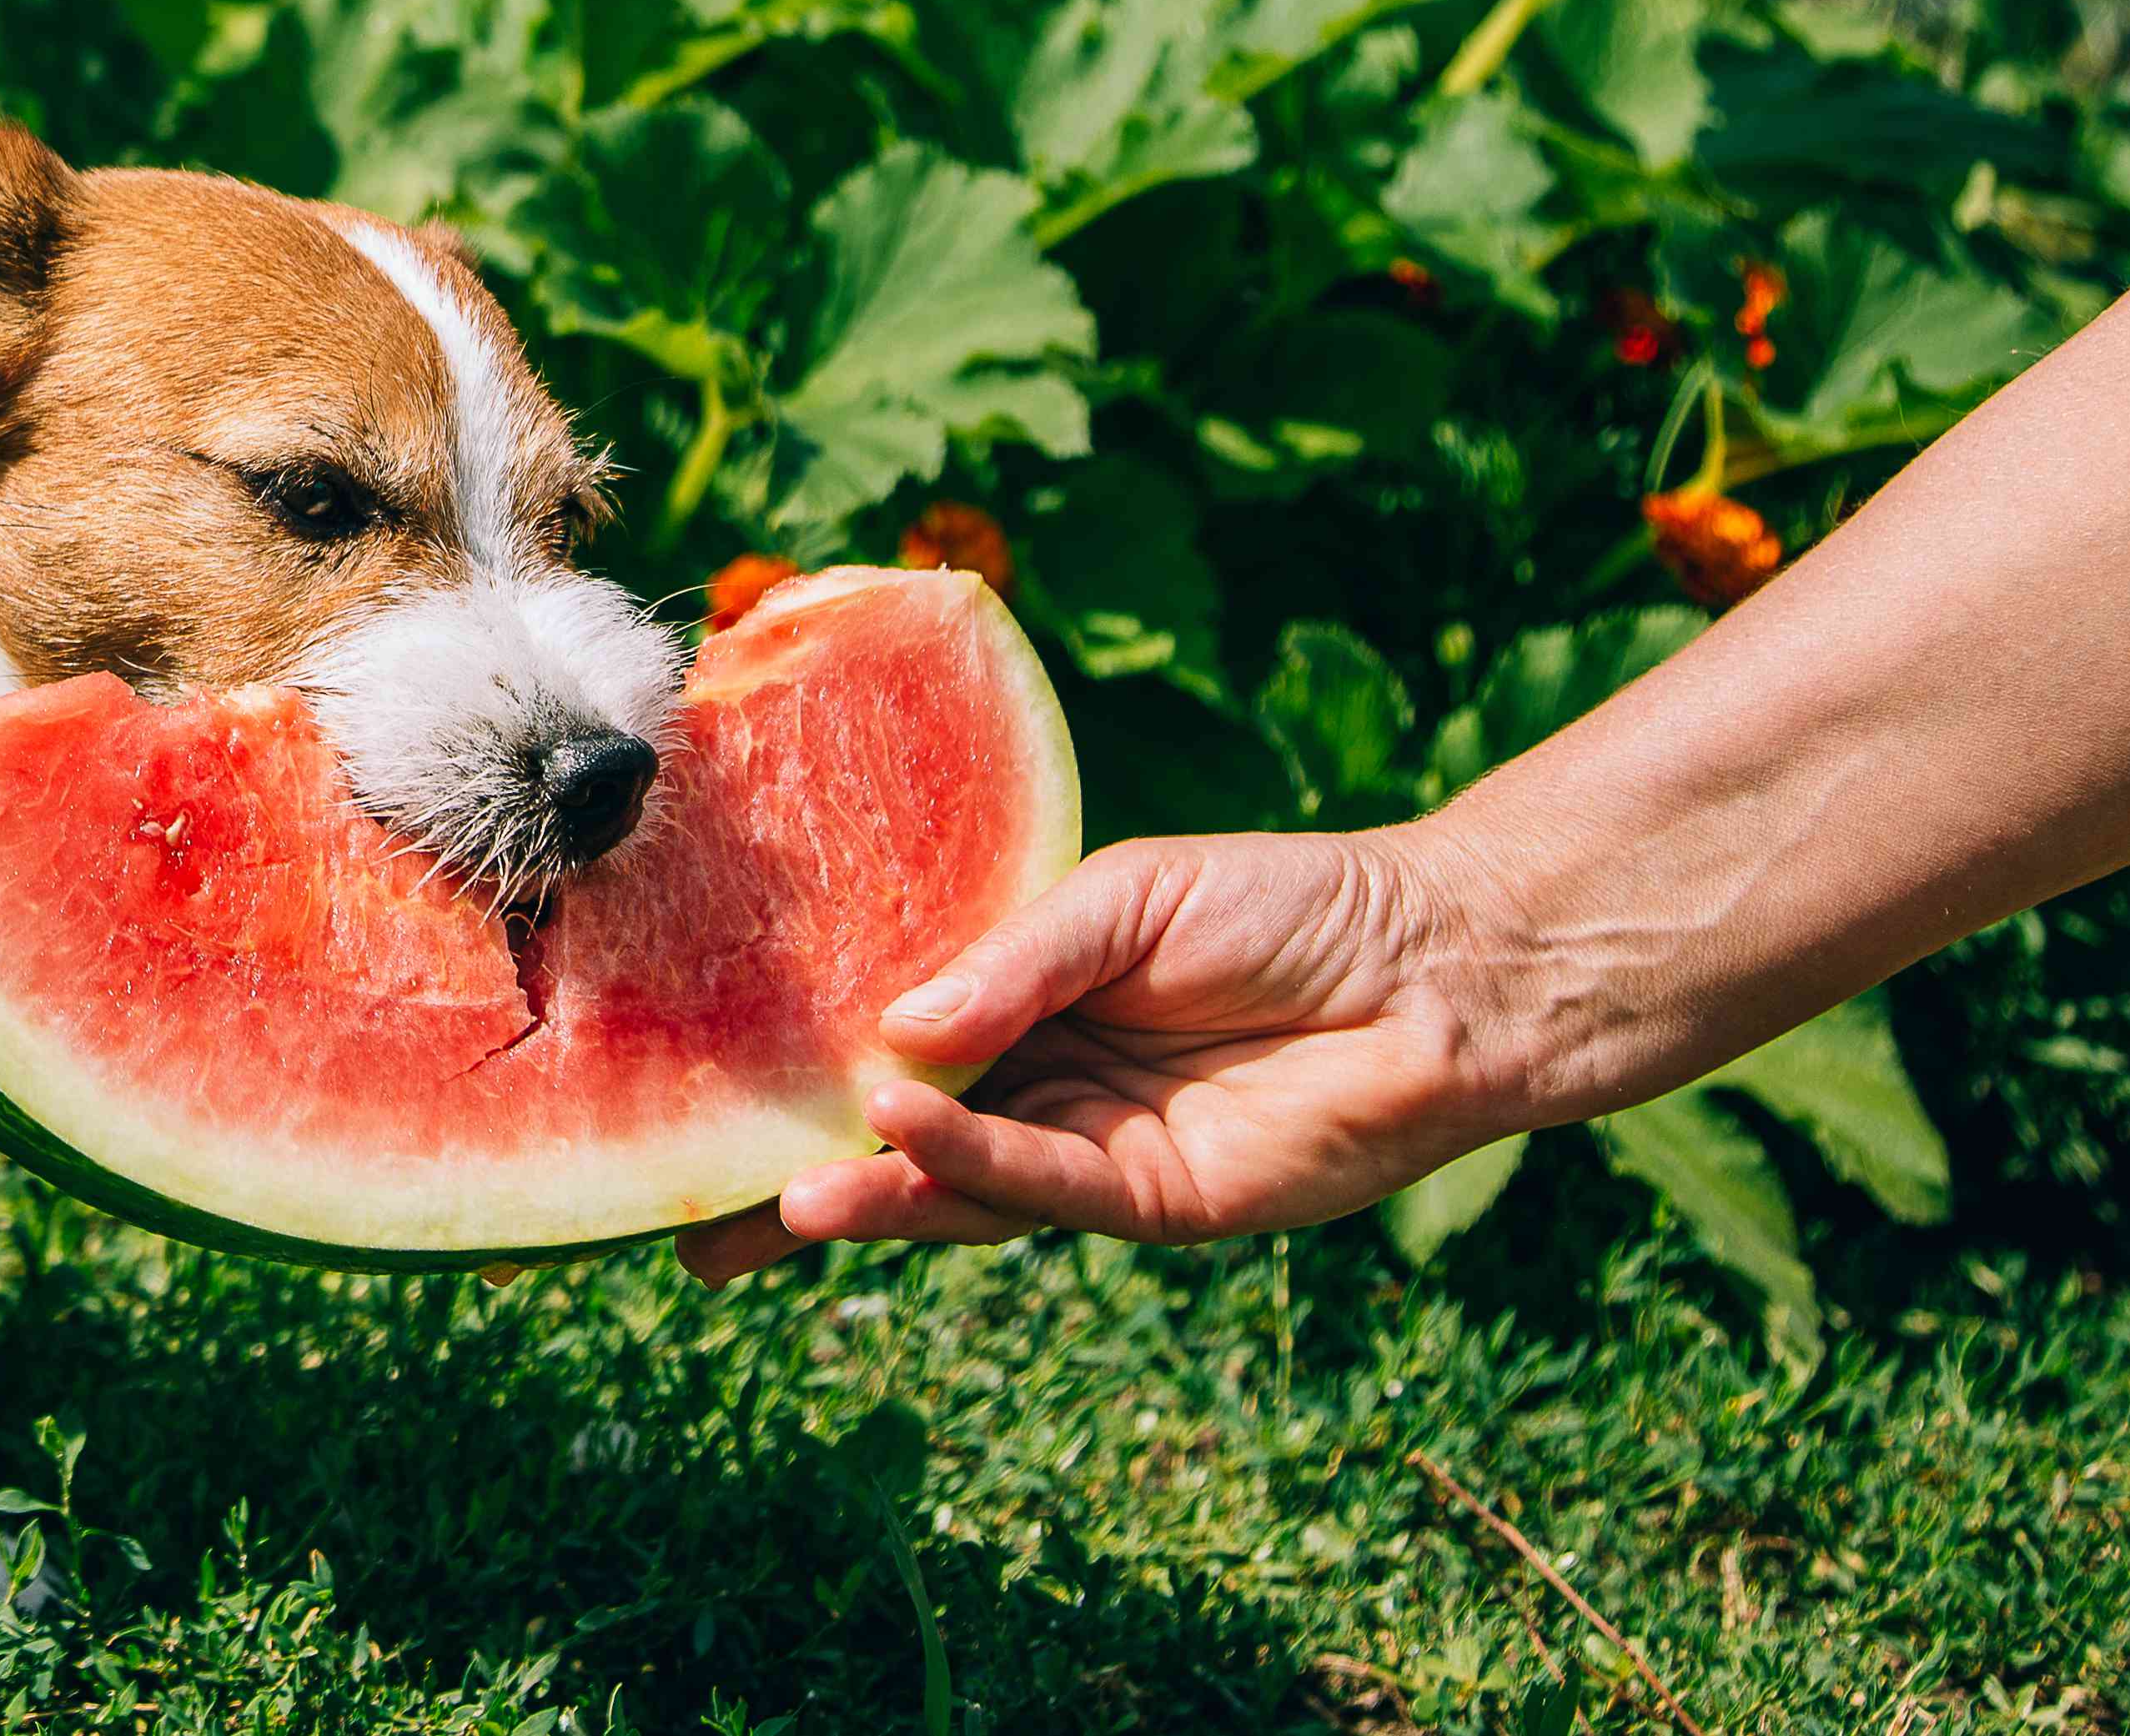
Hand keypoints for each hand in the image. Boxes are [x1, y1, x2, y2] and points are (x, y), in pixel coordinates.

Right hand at [677, 827, 1529, 1282]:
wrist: (1437, 967)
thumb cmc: (1288, 906)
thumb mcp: (1125, 895)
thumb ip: (1012, 960)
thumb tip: (892, 1031)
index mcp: (1020, 1006)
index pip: (887, 1050)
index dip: (799, 1077)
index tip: (697, 1097)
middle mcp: (1039, 1087)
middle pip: (896, 1145)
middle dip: (797, 1189)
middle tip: (692, 1233)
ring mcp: (1091, 1150)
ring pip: (954, 1186)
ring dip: (868, 1191)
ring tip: (782, 1194)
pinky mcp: (1154, 1199)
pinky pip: (1038, 1185)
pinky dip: (962, 1163)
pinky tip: (896, 1129)